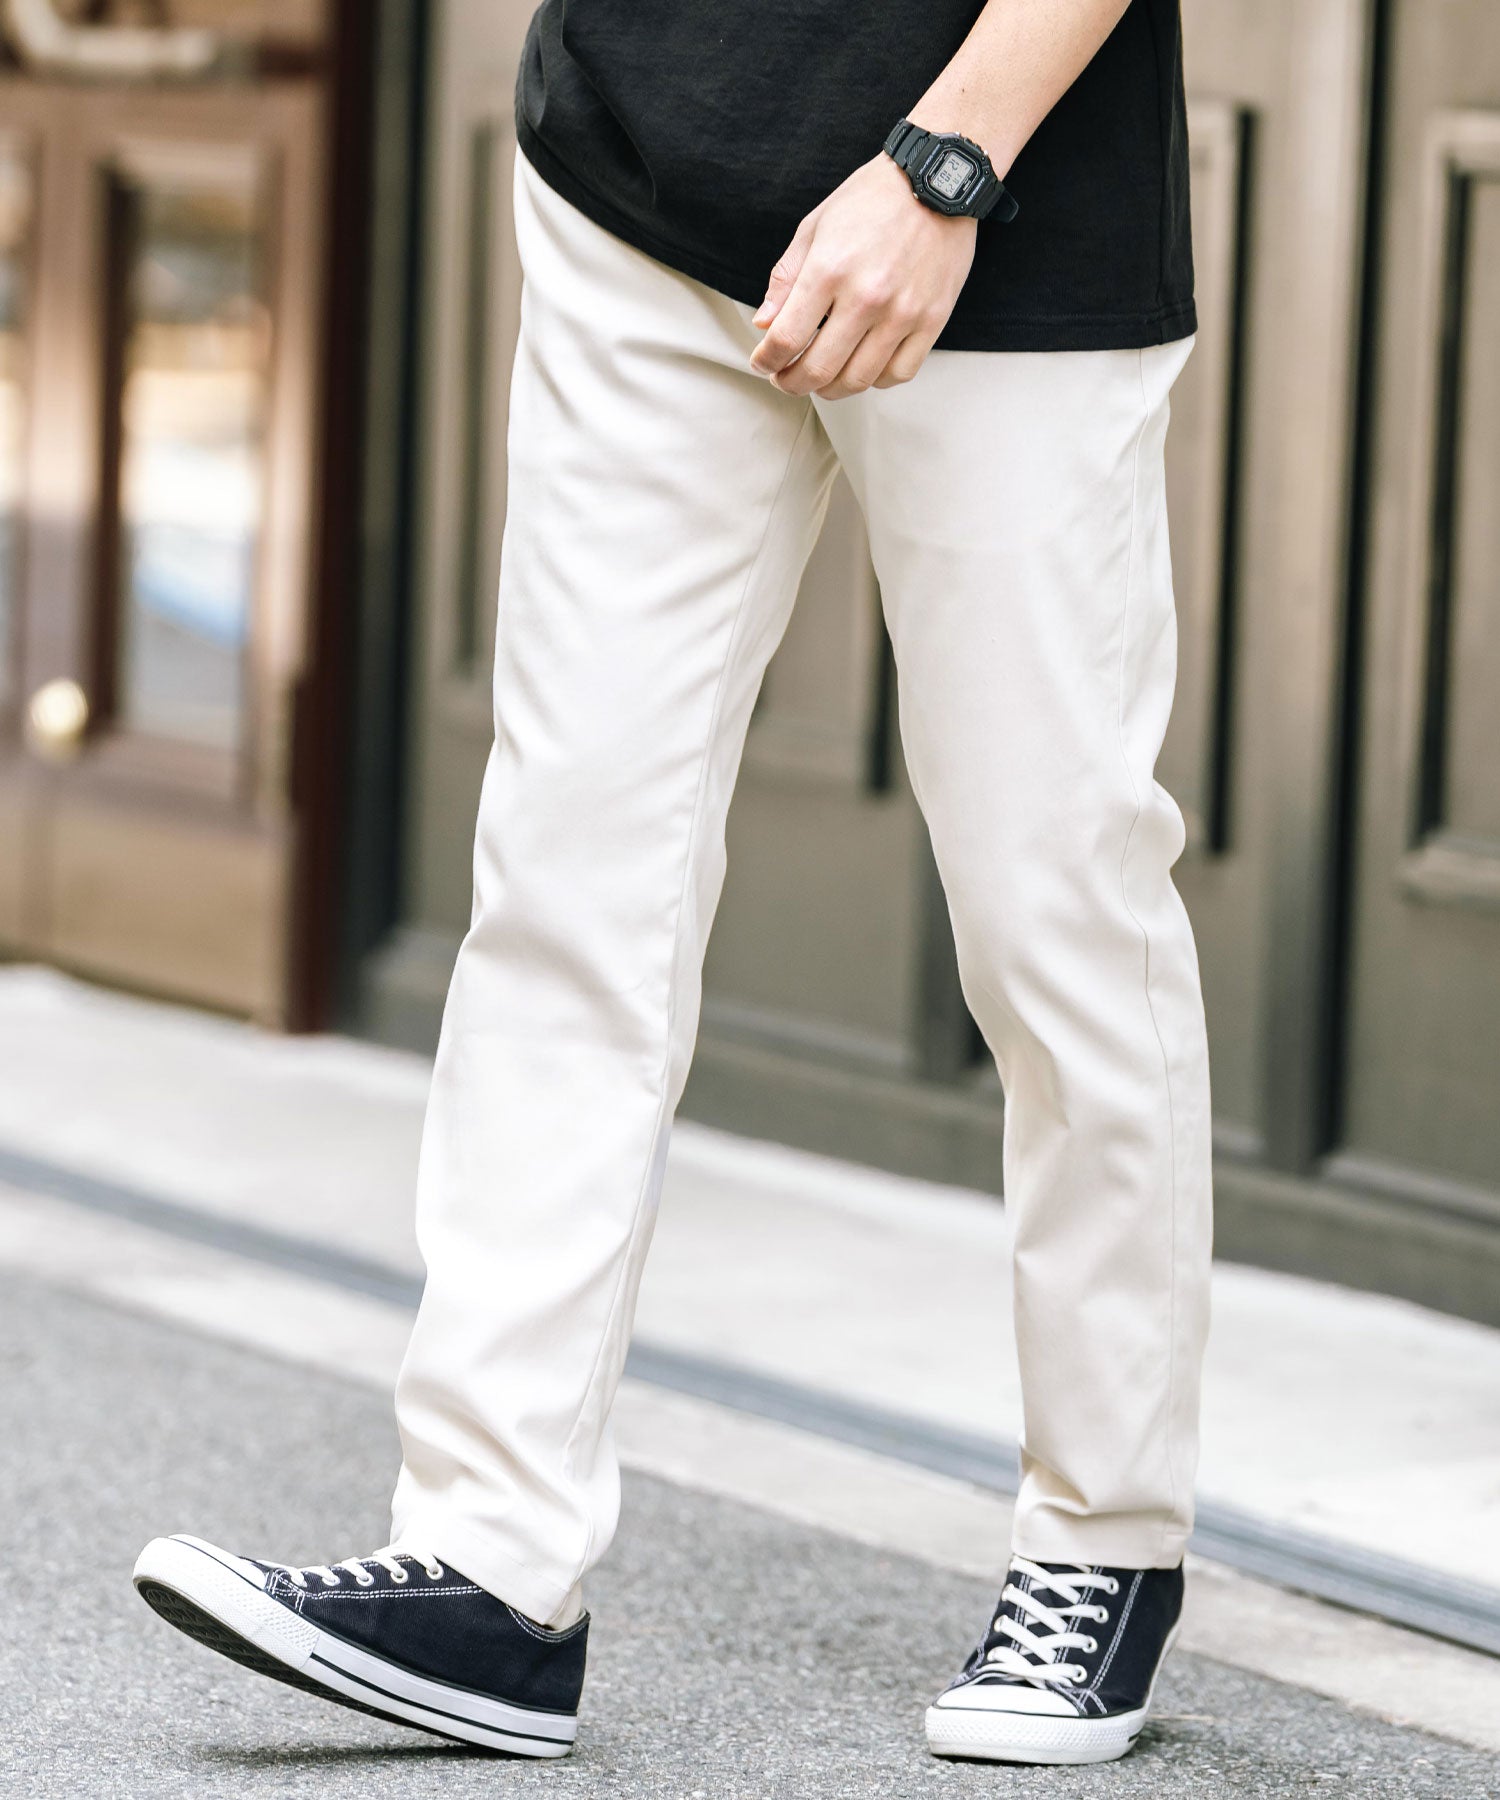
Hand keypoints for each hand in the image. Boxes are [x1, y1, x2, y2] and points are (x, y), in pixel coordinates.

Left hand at [749, 153, 976, 400]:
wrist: (937, 180)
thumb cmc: (875, 199)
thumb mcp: (816, 226)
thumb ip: (786, 278)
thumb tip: (764, 323)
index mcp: (830, 269)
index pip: (785, 338)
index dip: (766, 361)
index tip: (762, 363)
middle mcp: (867, 296)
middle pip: (818, 369)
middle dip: (791, 382)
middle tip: (785, 378)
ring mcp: (902, 312)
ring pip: (857, 380)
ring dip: (830, 389)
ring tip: (820, 378)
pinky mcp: (932, 320)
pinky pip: (898, 374)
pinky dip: (875, 381)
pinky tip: (862, 367)